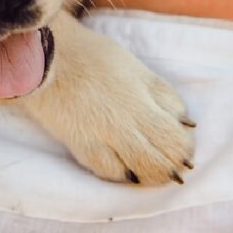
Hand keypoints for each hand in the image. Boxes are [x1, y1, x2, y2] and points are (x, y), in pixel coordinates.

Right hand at [19, 11, 195, 184]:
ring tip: (154, 174)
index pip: (178, 133)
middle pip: (165, 156)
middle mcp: (128, 118)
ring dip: (154, 175)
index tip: (183, 147)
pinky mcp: (82, 145)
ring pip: (142, 170)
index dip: (185, 146)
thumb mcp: (135, 67)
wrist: (46, 57)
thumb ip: (161, 94)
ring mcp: (105, 135)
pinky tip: (126, 171)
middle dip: (174, 165)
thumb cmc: (92, 56)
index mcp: (145, 95)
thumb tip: (185, 122)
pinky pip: (110, 172)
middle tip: (174, 167)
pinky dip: (123, 175)